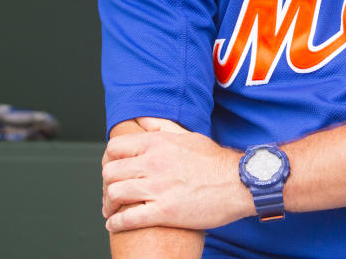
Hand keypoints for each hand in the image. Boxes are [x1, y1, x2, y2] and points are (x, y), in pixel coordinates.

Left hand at [101, 125, 251, 231]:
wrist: (238, 183)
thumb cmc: (216, 161)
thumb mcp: (188, 136)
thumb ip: (162, 127)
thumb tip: (143, 120)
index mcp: (157, 143)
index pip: (115, 148)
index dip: (109, 160)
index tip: (112, 169)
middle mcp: (153, 163)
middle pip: (110, 172)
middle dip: (106, 184)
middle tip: (110, 192)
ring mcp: (157, 188)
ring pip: (114, 194)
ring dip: (108, 205)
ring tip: (110, 210)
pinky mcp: (163, 212)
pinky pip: (127, 218)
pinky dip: (115, 224)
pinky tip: (114, 225)